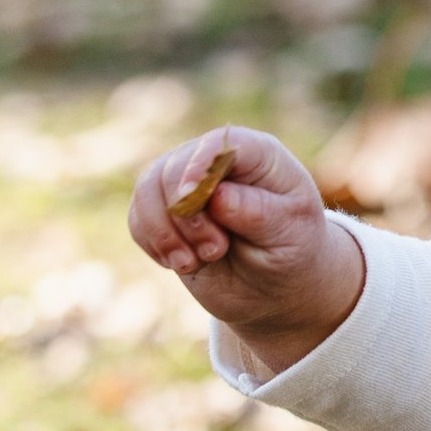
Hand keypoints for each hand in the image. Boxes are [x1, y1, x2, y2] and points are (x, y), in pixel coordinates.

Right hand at [127, 125, 365, 376]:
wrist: (276, 285)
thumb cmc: (292, 250)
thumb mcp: (290, 233)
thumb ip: (258, 212)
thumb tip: (217, 195)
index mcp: (257, 154)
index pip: (219, 145)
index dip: (199, 168)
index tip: (191, 199)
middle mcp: (215, 161)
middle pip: (175, 169)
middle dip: (187, 217)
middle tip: (216, 251)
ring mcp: (186, 183)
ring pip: (148, 190)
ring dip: (164, 232)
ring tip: (194, 262)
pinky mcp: (165, 211)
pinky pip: (138, 218)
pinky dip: (153, 243)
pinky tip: (183, 263)